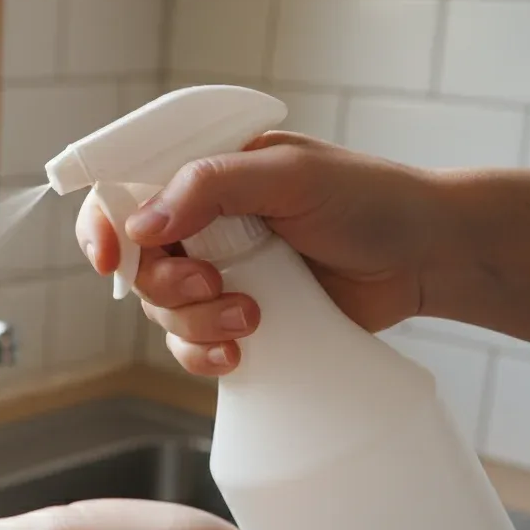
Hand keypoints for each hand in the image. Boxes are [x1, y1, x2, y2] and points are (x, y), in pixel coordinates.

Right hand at [76, 132, 441, 375]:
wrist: (427, 258)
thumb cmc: (370, 199)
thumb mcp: (290, 174)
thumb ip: (211, 187)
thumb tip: (139, 224)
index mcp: (204, 175)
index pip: (123, 192)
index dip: (102, 227)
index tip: (109, 261)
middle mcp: (201, 224)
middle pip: (136, 264)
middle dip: (164, 284)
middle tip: (212, 284)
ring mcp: (218, 273)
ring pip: (161, 310)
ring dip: (194, 322)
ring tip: (251, 317)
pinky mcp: (238, 319)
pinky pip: (190, 347)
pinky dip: (203, 355)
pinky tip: (240, 353)